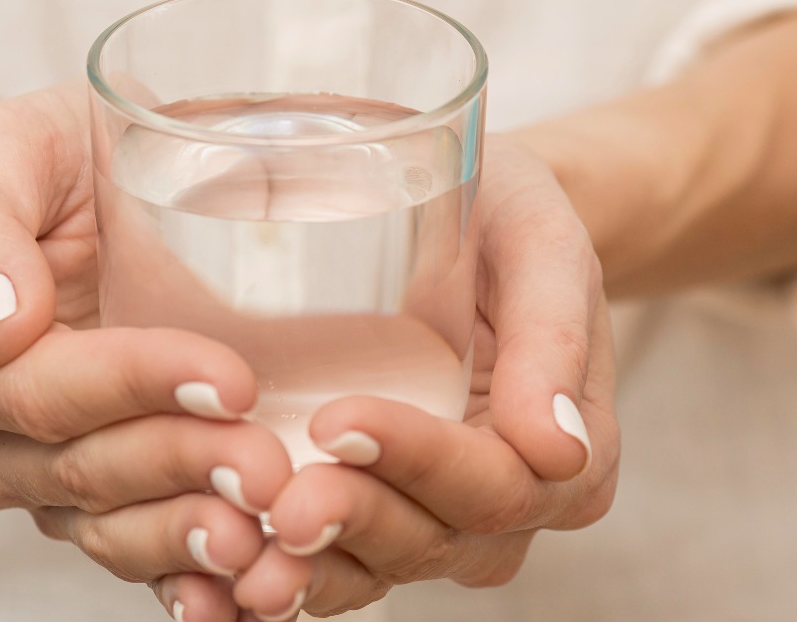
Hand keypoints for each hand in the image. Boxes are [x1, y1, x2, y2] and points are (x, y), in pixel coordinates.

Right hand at [0, 85, 293, 594]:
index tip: (230, 377)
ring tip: (268, 534)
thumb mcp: (8, 147)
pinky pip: (135, 555)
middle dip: (181, 467)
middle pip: (82, 468)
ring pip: (110, 526)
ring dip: (191, 536)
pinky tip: (245, 589)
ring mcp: (37, 479)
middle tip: (270, 466)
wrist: (74, 192)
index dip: (135, 388)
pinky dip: (188, 578)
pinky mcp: (96, 501)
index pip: (42, 390)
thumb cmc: (45, 162)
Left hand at [152, 140, 618, 620]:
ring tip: (243, 555)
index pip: (495, 483)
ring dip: (314, 569)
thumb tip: (558, 450)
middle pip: (435, 539)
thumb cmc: (510, 220)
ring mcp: (441, 519)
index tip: (338, 422)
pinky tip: (228, 576)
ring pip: (381, 565)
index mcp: (568, 457)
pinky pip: (340, 563)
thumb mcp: (543, 248)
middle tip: (281, 504)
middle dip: (356, 521)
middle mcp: (507, 506)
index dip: (419, 462)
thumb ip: (553, 337)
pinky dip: (291, 572)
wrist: (473, 223)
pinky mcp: (381, 514)